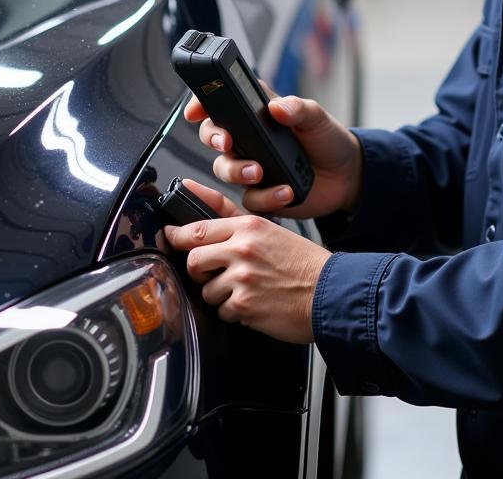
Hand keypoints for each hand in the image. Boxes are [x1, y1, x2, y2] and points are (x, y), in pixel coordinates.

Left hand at [163, 179, 330, 343]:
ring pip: (206, 290)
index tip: (171, 239)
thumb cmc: (302, 262)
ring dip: (221, 295)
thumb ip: (231, 216)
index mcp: (249, 226)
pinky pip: (222, 312)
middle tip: (214, 274)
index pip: (197, 228)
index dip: (178, 236)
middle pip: (193, 260)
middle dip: (199, 271)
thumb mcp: (270, 229)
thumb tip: (192, 190)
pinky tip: (255, 305)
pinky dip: (235, 313)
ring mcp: (242, 278)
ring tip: (246, 291)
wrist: (331, 292)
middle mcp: (242, 249)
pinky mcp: (244, 305)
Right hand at [184, 88, 362, 218]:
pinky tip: (286, 191)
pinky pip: (250, 199)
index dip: (202, 105)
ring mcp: (252, 167)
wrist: (345, 176)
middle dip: (214, 138)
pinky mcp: (261, 194)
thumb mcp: (317, 117)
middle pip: (214, 136)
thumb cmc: (326, 139)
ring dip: (238, 170)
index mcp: (258, 113)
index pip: (222, 104)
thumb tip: (276, 107)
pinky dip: (266, 197)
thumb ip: (298, 109)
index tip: (195, 111)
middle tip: (227, 142)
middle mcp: (248, 139)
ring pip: (225, 170)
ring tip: (259, 171)